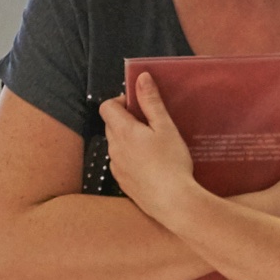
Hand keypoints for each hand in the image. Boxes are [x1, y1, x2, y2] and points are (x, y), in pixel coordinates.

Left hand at [100, 72, 199, 229]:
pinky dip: (131, 157)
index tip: (139, 105)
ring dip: (129, 139)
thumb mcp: (165, 127)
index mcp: (122, 131)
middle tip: (151, 124)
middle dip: (127, 119)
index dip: (121, 101)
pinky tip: (151, 164)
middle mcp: (114, 148)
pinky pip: (121, 162)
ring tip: (153, 145)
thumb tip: (141, 78)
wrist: (172, 202)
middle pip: (111, 124)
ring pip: (116, 144)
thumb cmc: (172, 162)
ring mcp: (116, 167)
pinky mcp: (122, 182)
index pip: (107, 107)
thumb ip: (151, 102)